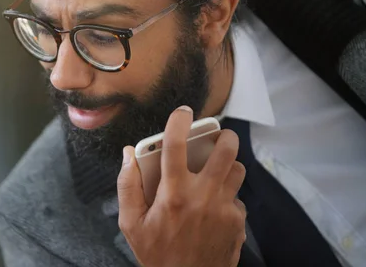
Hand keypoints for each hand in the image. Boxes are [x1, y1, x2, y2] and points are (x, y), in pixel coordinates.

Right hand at [117, 106, 246, 266]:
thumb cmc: (157, 255)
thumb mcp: (131, 224)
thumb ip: (127, 186)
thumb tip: (128, 155)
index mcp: (173, 194)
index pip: (176, 145)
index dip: (179, 121)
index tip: (183, 112)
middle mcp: (203, 196)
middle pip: (225, 151)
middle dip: (224, 136)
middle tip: (217, 136)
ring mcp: (225, 209)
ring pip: (238, 170)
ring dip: (229, 165)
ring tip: (217, 169)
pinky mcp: (238, 223)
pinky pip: (238, 198)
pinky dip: (228, 196)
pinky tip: (215, 206)